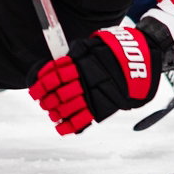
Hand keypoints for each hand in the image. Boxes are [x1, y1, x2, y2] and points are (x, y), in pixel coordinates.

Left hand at [28, 24, 160, 136]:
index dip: (41, 84)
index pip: (54, 74)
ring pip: (68, 106)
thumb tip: (52, 67)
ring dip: (55, 111)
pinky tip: (60, 128)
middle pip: (59, 92)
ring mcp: (94, 93)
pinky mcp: (102, 106)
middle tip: (43, 102)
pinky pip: (83, 118)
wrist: (139, 60)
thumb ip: (73, 55)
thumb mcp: (90, 46)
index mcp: (80, 62)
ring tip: (51, 113)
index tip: (34, 90)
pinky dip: (70, 125)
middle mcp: (85, 79)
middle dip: (47, 99)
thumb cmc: (111, 51)